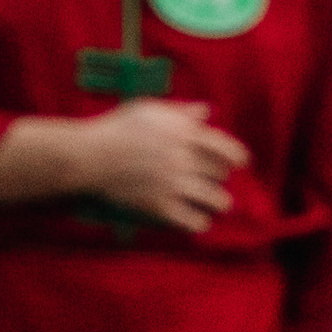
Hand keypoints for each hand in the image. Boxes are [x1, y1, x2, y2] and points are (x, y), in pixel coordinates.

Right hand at [81, 98, 247, 229]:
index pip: (225, 147)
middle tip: (216, 180)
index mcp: (183, 132)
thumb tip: (206, 111)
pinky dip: (199, 221)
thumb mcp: (149, 110)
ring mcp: (174, 185)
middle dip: (220, 177)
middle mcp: (183, 159)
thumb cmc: (116, 129)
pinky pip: (194, 221)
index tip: (242, 163)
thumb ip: (181, 111)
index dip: (238, 157)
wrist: (89, 159)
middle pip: (220, 174)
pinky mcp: (162, 208)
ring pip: (215, 199)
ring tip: (216, 203)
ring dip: (217, 201)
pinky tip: (197, 219)